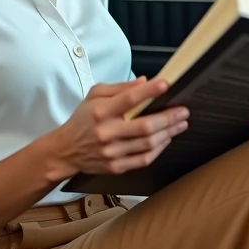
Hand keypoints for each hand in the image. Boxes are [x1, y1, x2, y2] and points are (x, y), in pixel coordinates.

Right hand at [43, 77, 189, 180]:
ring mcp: (112, 152)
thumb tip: (144, 82)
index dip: (149, 92)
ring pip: (148, 144)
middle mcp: (106, 133)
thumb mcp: (94, 95)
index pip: (128, 99)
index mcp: (101, 111)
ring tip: (180, 123)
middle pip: (144, 126)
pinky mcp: (116, 167)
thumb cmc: (83, 120)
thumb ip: (119, 88)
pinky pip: (144, 159)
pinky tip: (166, 139)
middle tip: (183, 111)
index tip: (166, 84)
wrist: (66, 150)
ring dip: (168, 133)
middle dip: (168, 118)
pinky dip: (159, 149)